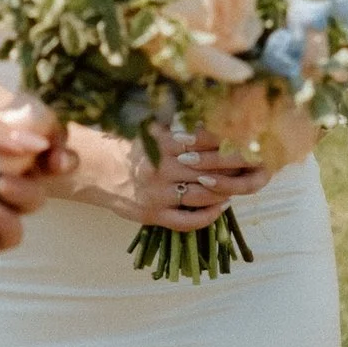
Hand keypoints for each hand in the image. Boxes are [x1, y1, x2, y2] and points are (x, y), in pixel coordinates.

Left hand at [0, 111, 70, 258]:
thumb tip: (38, 140)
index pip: (38, 134)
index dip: (55, 138)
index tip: (56, 143)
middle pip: (45, 169)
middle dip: (54, 166)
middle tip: (50, 165)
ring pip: (33, 202)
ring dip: (26, 194)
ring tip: (0, 190)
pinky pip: (13, 234)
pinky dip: (8, 224)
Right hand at [120, 129, 275, 233]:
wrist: (95, 170)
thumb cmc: (127, 148)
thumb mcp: (151, 131)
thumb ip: (179, 130)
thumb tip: (212, 125)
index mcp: (164, 144)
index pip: (207, 145)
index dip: (229, 146)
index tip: (245, 145)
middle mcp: (163, 169)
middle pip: (210, 171)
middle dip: (234, 170)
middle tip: (252, 167)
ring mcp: (159, 195)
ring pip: (203, 196)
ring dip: (224, 193)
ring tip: (236, 187)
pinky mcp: (153, 215)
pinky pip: (187, 221)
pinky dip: (208, 217)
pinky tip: (221, 208)